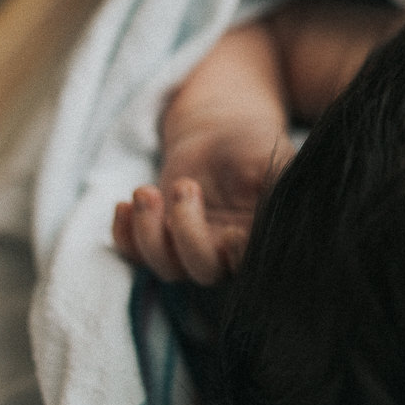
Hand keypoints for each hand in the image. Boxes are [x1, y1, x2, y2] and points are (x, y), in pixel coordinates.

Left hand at [112, 127, 294, 284]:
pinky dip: (124, 235)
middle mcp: (226, 253)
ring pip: (166, 266)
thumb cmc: (252, 145)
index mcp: (259, 239)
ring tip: (146, 191)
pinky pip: (135, 253)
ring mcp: (192, 248)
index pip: (250, 264)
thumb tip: (280, 211)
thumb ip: (277, 186)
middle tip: (185, 185)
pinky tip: (124, 205)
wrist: (221, 133)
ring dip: (149, 233)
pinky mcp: (161, 237)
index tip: (231, 232)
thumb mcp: (269, 160)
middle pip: (203, 270)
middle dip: (186, 233)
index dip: (238, 256)